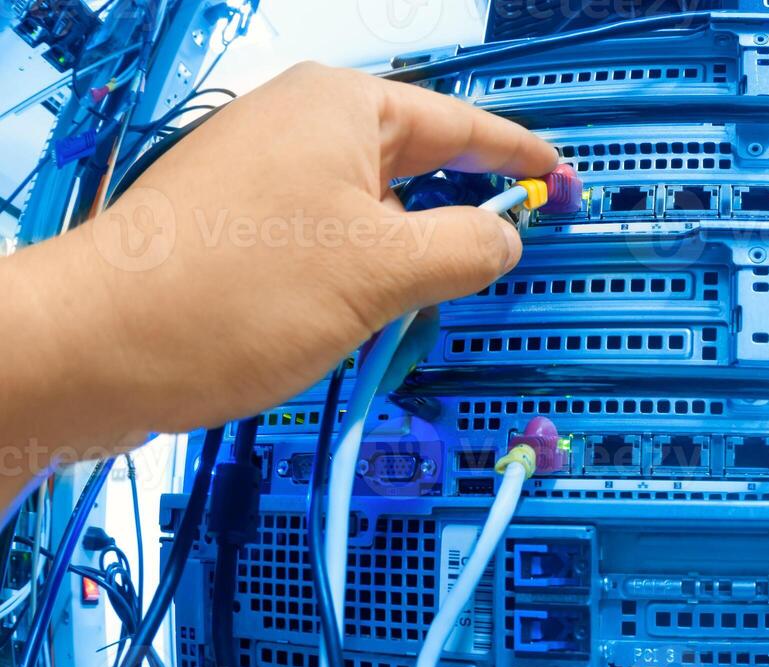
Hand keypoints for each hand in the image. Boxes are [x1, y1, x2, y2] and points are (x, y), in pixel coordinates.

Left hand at [3, 61, 554, 460]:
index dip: (519, 157)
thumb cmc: (230, 295)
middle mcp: (299, 125)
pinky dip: (360, 273)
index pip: (462, 123)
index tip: (557, 176)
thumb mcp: (385, 274)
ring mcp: (263, 172)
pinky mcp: (238, 223)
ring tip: (413, 308)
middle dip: (458, 215)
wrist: (103, 348)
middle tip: (501, 256)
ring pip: (371, 208)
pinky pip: (328, 236)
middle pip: (415, 162)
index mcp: (341, 109)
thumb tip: (504, 239)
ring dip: (404, 257)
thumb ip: (468, 249)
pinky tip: (361, 320)